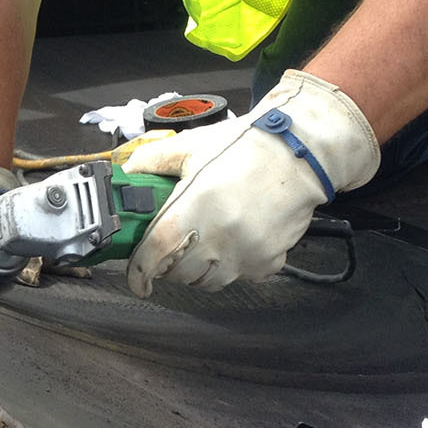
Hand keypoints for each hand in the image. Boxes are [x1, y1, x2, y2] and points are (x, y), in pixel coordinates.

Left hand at [124, 70, 379, 296]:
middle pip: (179, 273)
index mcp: (194, 206)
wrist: (299, 153)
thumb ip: (153, 161)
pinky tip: (234, 242)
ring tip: (203, 245)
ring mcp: (245, 253)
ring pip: (208, 281)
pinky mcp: (268, 261)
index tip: (137, 279)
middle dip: (169, 265)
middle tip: (173, 248)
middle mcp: (219, 235)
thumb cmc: (246, 147)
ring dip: (198, 270)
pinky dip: (233, 267)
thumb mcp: (192, 146)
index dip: (140, 272)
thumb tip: (128, 175)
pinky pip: (241, 277)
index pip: (156, 253)